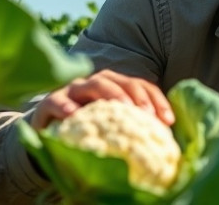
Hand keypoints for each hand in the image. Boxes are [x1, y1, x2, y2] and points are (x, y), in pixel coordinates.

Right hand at [30, 69, 174, 129]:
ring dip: (111, 94)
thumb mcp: (113, 127)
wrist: (49, 135)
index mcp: (115, 86)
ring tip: (124, 109)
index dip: (156, 100)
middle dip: (137, 96)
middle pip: (120, 82)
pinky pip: (57, 101)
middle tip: (148, 114)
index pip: (140, 86)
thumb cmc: (88, 130)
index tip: (169, 120)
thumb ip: (134, 126)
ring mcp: (73, 91)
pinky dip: (66, 106)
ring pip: (94, 84)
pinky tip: (74, 114)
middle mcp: (96, 84)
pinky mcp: (50, 102)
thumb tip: (163, 136)